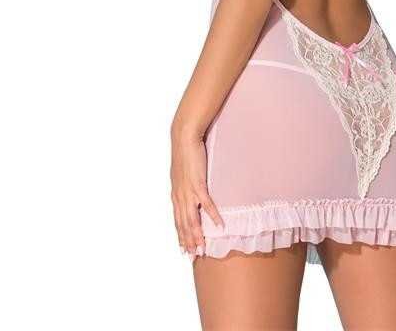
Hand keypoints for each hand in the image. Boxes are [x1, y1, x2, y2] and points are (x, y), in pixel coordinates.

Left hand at [170, 122, 224, 257]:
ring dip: (198, 235)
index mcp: (176, 194)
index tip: (184, 250)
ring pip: (192, 219)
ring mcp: (188, 191)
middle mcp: (180, 196)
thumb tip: (190, 191)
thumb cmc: (185, 153)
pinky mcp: (198, 184)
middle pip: (184, 224)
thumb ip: (185, 185)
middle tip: (193, 257)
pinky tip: (219, 225)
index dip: (181, 236)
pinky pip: (206, 204)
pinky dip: (212, 215)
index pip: (178, 220)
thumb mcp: (182, 173)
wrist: (184, 138)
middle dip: (188, 242)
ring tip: (203, 248)